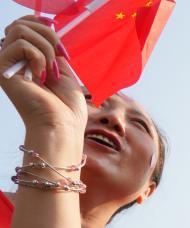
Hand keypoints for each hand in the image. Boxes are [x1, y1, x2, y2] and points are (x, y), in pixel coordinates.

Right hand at [0, 16, 85, 133]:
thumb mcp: (62, 69)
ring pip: (20, 30)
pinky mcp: (2, 69)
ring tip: (52, 69)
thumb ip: (50, 47)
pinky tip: (42, 75)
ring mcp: (5, 64)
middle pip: (21, 23)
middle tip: (60, 56)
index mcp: (26, 59)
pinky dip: (38, 56)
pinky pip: (19, 44)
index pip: (23, 25)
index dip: (42, 24)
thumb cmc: (66, 105)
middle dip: (48, 35)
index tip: (60, 43)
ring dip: (45, 47)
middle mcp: (12, 60)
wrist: (62, 126)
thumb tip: (47, 24)